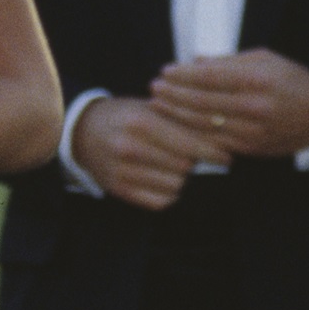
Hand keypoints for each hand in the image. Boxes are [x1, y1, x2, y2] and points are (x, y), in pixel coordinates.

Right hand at [72, 96, 229, 209]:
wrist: (81, 131)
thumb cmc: (124, 116)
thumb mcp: (148, 107)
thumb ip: (180, 119)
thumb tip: (221, 133)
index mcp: (141, 122)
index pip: (190, 143)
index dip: (213, 152)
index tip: (227, 156)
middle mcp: (130, 147)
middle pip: (185, 166)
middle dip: (194, 162)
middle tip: (193, 157)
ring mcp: (122, 170)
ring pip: (175, 185)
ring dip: (181, 178)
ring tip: (173, 166)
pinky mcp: (118, 190)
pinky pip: (160, 201)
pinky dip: (168, 193)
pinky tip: (162, 179)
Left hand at [150, 48, 308, 157]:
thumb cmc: (291, 81)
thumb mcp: (264, 60)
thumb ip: (228, 61)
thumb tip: (194, 61)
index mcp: (258, 80)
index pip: (209, 77)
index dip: (183, 75)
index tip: (165, 71)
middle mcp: (255, 106)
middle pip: (202, 101)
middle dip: (173, 94)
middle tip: (154, 87)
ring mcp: (252, 130)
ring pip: (204, 123)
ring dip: (176, 113)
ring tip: (159, 103)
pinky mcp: (250, 147)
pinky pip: (214, 140)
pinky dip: (192, 131)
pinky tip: (177, 123)